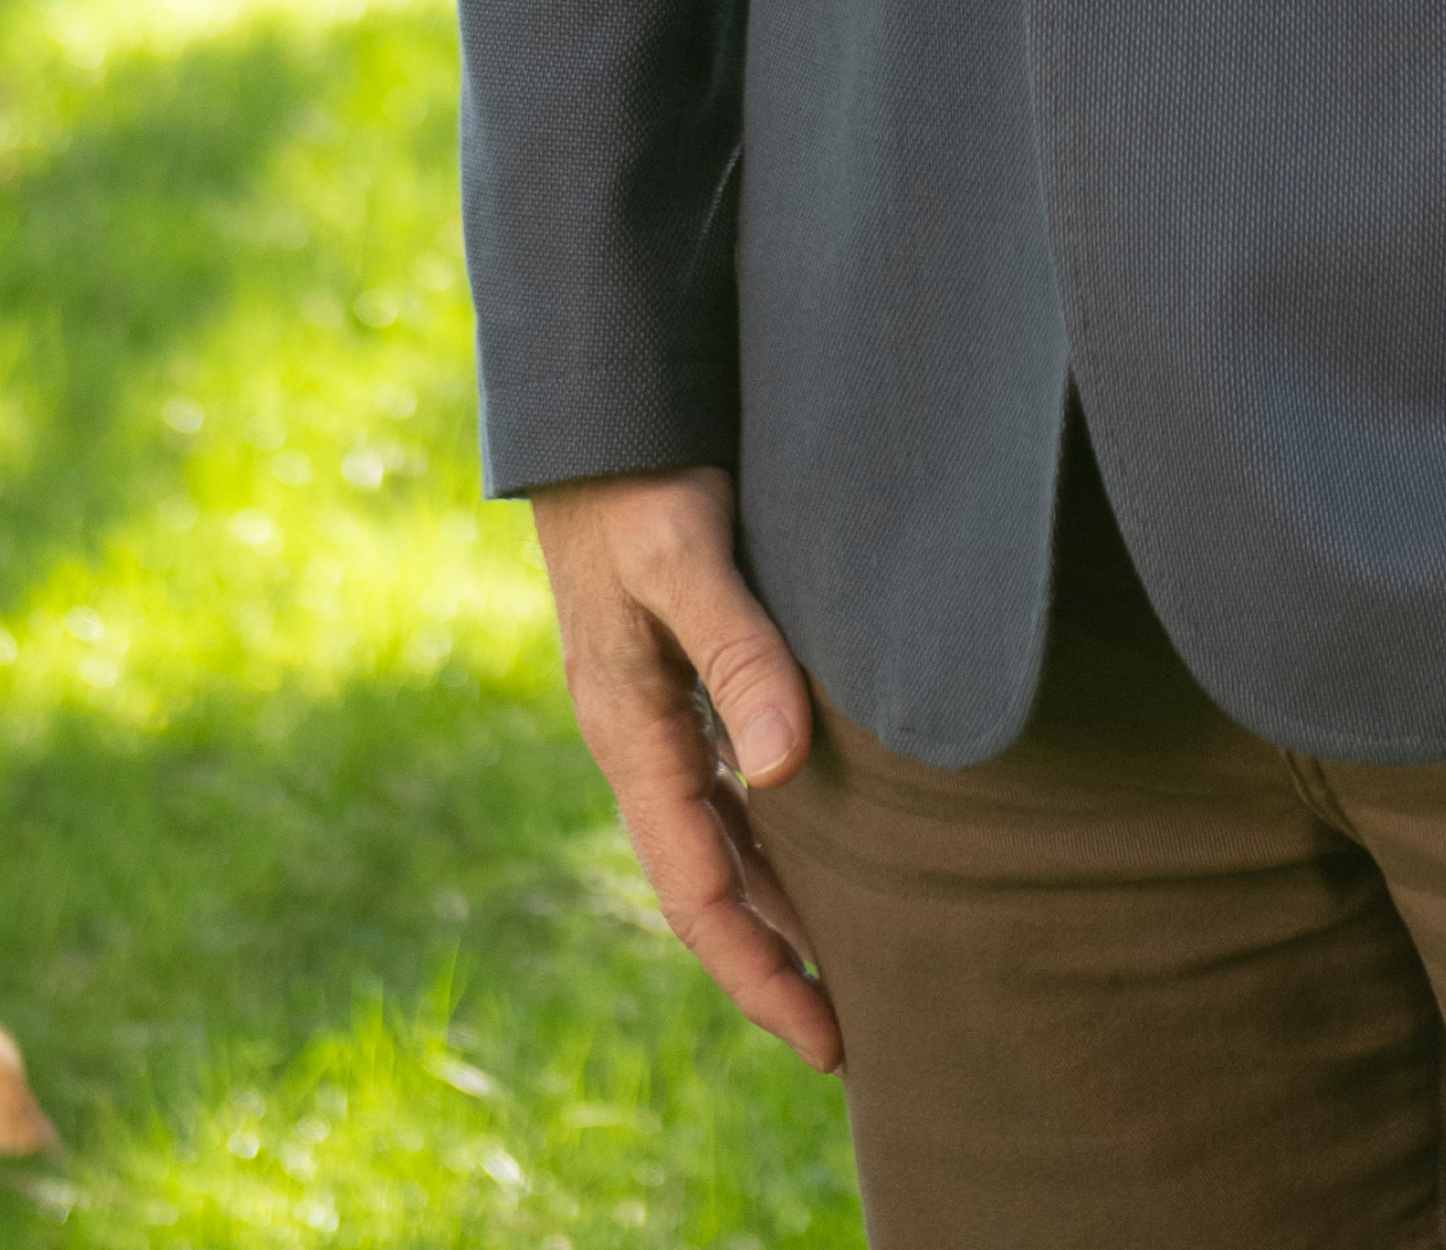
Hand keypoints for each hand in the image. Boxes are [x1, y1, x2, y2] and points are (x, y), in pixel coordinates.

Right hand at [529, 465, 841, 1069]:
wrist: (596, 408)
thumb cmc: (639, 476)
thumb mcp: (684, 554)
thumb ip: (736, 649)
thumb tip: (786, 768)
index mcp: (630, 731)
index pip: (698, 888)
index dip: (760, 969)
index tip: (826, 1035)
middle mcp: (639, 737)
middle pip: (706, 885)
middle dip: (770, 965)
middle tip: (848, 1037)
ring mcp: (655, 710)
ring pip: (719, 839)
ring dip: (775, 905)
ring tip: (849, 964)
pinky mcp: (677, 673)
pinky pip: (726, 785)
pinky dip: (772, 834)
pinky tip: (820, 845)